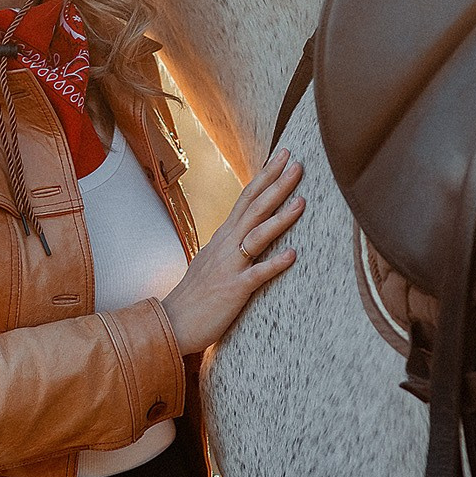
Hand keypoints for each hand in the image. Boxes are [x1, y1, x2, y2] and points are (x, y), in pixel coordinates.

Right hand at [161, 148, 304, 356]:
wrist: (173, 322)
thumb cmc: (196, 293)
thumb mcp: (213, 258)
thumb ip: (231, 242)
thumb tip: (246, 228)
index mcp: (223, 236)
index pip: (247, 198)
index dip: (266, 176)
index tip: (284, 155)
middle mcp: (226, 245)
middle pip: (254, 208)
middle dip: (276, 185)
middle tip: (297, 163)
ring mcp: (230, 266)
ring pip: (257, 235)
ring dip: (280, 218)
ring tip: (302, 201)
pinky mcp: (234, 289)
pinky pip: (257, 274)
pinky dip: (274, 263)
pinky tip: (292, 255)